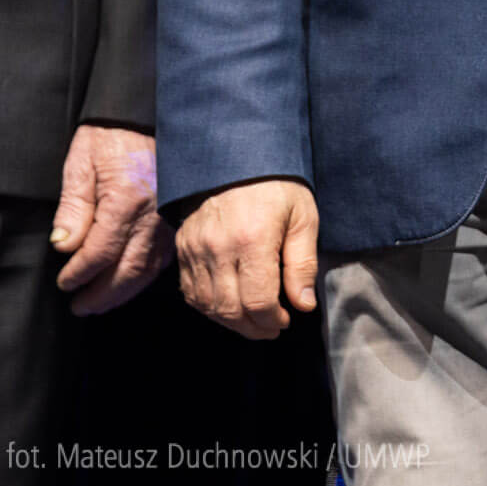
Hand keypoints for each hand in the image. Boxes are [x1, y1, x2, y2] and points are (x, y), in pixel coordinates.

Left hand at [53, 124, 173, 314]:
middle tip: (80, 307)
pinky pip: (164, 254)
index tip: (64, 284)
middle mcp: (153, 213)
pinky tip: (132, 280)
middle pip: (128, 269)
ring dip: (124, 290)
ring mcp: (169, 216)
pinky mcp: (176, 215)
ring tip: (102, 303)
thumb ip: (73, 207)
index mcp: (126, 200)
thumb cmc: (110, 135)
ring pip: (149, 267)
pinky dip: (146, 274)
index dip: (79, 274)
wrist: (144, 113)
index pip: (100, 252)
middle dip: (102, 293)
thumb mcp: (80, 164)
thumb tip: (64, 246)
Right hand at [175, 177, 319, 339]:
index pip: (258, 301)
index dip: (273, 319)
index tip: (287, 320)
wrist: (235, 157)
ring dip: (231, 321)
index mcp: (253, 241)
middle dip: (254, 327)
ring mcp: (195, 250)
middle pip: (230, 309)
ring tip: (253, 322)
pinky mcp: (182, 248)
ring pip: (207, 305)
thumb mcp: (303, 218)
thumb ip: (303, 264)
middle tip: (272, 328)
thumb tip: (304, 305)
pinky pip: (190, 291)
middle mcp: (219, 249)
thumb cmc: (277, 186)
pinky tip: (229, 306)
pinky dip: (209, 307)